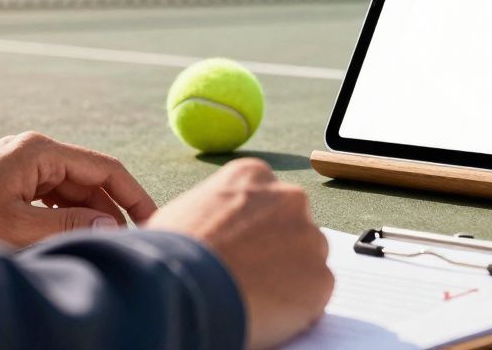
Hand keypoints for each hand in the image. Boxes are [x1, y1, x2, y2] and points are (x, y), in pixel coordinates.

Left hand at [0, 132, 157, 246]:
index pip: (105, 168)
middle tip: (128, 243)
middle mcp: (34, 151)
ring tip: (97, 246)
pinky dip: (63, 217)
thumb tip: (111, 226)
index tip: (153, 222)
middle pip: (89, 179)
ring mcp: (20, 164)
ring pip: (70, 191)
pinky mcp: (8, 180)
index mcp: (40, 150)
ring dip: (85, 217)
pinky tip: (66, 239)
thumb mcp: (16, 227)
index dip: (134, 195)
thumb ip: (68, 225)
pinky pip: (49, 197)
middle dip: (110, 211)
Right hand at [147, 159, 332, 349]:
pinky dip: (296, 310)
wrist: (182, 286)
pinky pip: (314, 296)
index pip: (266, 200)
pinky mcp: (320, 278)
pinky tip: (264, 315)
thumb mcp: (186, 211)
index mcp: (253, 176)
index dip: (253, 230)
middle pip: (292, 227)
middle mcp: (289, 198)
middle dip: (277, 251)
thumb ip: (214, 213)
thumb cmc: (170, 253)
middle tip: (249, 277)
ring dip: (288, 279)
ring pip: (307, 262)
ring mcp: (309, 237)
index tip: (242, 249)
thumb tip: (213, 232)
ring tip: (252, 299)